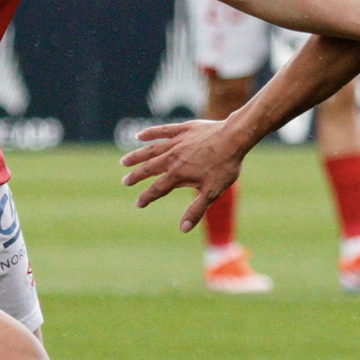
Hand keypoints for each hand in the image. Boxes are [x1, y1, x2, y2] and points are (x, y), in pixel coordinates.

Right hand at [121, 118, 248, 232]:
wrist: (234, 138)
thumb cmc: (225, 166)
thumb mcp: (212, 192)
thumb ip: (196, 210)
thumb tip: (183, 229)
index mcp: (178, 174)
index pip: (157, 189)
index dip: (146, 198)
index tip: (138, 204)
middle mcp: (172, 158)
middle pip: (149, 169)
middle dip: (136, 176)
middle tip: (125, 181)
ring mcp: (177, 142)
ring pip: (151, 150)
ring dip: (137, 156)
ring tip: (124, 161)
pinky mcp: (183, 129)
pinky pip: (162, 131)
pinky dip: (150, 133)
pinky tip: (139, 136)